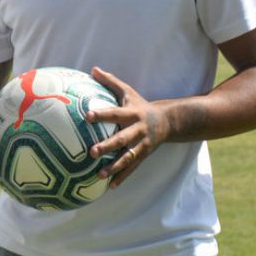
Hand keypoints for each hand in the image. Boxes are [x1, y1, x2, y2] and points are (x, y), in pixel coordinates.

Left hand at [86, 66, 169, 188]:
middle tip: (91, 152)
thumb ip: (110, 81)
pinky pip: (132, 168)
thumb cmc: (140, 105)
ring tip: (99, 175)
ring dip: (114, 167)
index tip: (86, 116)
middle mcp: (138, 131)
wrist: (168, 121)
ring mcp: (142, 145)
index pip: (114, 113)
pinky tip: (110, 187)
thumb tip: (92, 68)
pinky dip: (122, 178)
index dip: (102, 114)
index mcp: (132, 114)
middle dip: (107, 146)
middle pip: (122, 139)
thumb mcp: (128, 91)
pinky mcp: (143, 156)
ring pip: (128, 158)